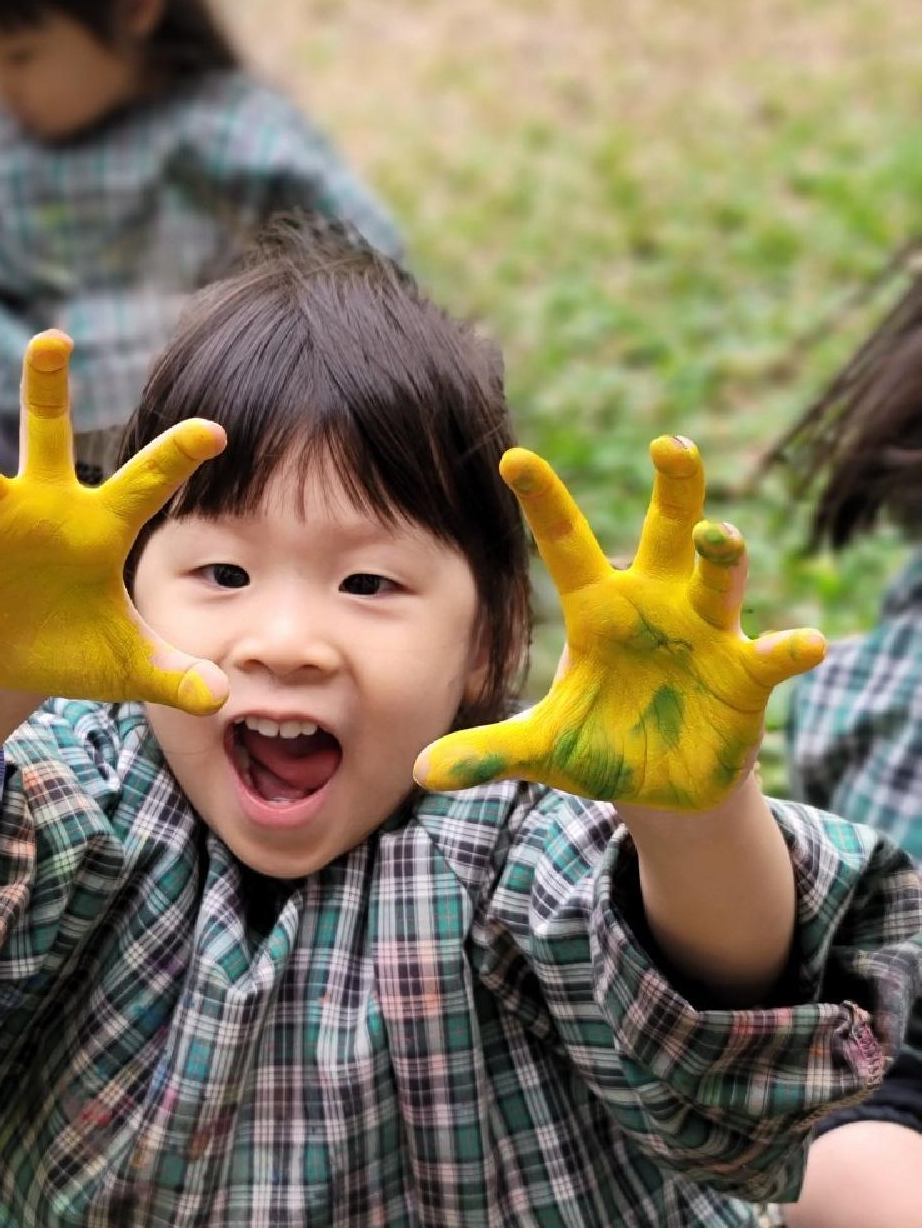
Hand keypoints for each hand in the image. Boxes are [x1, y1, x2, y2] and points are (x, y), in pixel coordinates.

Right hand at [0, 330, 228, 710]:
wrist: (9, 667)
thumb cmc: (76, 647)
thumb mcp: (130, 666)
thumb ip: (176, 675)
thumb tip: (220, 698)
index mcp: (100, 526)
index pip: (146, 483)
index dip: (177, 456)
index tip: (215, 431)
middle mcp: (43, 507)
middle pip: (48, 436)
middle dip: (48, 388)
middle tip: (54, 338)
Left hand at [414, 436, 824, 809]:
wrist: (663, 784)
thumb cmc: (601, 744)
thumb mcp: (542, 748)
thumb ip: (490, 750)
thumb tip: (421, 772)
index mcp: (599, 610)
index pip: (565, 545)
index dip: (542, 502)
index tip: (512, 457)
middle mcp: (657, 606)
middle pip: (666, 533)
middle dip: (675, 489)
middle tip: (670, 444)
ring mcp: (707, 635)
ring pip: (719, 579)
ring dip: (723, 557)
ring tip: (717, 535)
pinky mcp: (746, 675)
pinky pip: (771, 655)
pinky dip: (788, 647)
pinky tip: (806, 643)